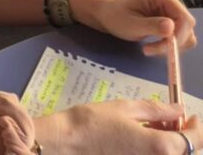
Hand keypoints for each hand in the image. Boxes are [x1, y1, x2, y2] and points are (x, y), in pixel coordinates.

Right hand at [38, 101, 199, 154]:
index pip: (194, 140)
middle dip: (184, 136)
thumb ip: (156, 110)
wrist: (68, 144)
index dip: (198, 127)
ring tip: (156, 127)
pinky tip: (144, 138)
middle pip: (186, 152)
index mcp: (161, 147)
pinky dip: (158, 150)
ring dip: (171, 144)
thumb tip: (179, 109)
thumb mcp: (125, 108)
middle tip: (170, 119)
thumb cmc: (94, 122)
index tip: (193, 116)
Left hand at [74, 0, 196, 54]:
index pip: (184, 17)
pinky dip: (170, 45)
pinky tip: (154, 46)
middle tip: (151, 50)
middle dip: (173, 43)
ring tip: (149, 49)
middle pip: (186, 27)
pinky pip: (180, 36)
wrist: (108, 14)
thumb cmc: (116, 16)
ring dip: (171, 46)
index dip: (180, 35)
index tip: (167, 48)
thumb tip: (171, 27)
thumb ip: (152, 26)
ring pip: (186, 34)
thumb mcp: (132, 24)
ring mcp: (172, 8)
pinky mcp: (172, 18)